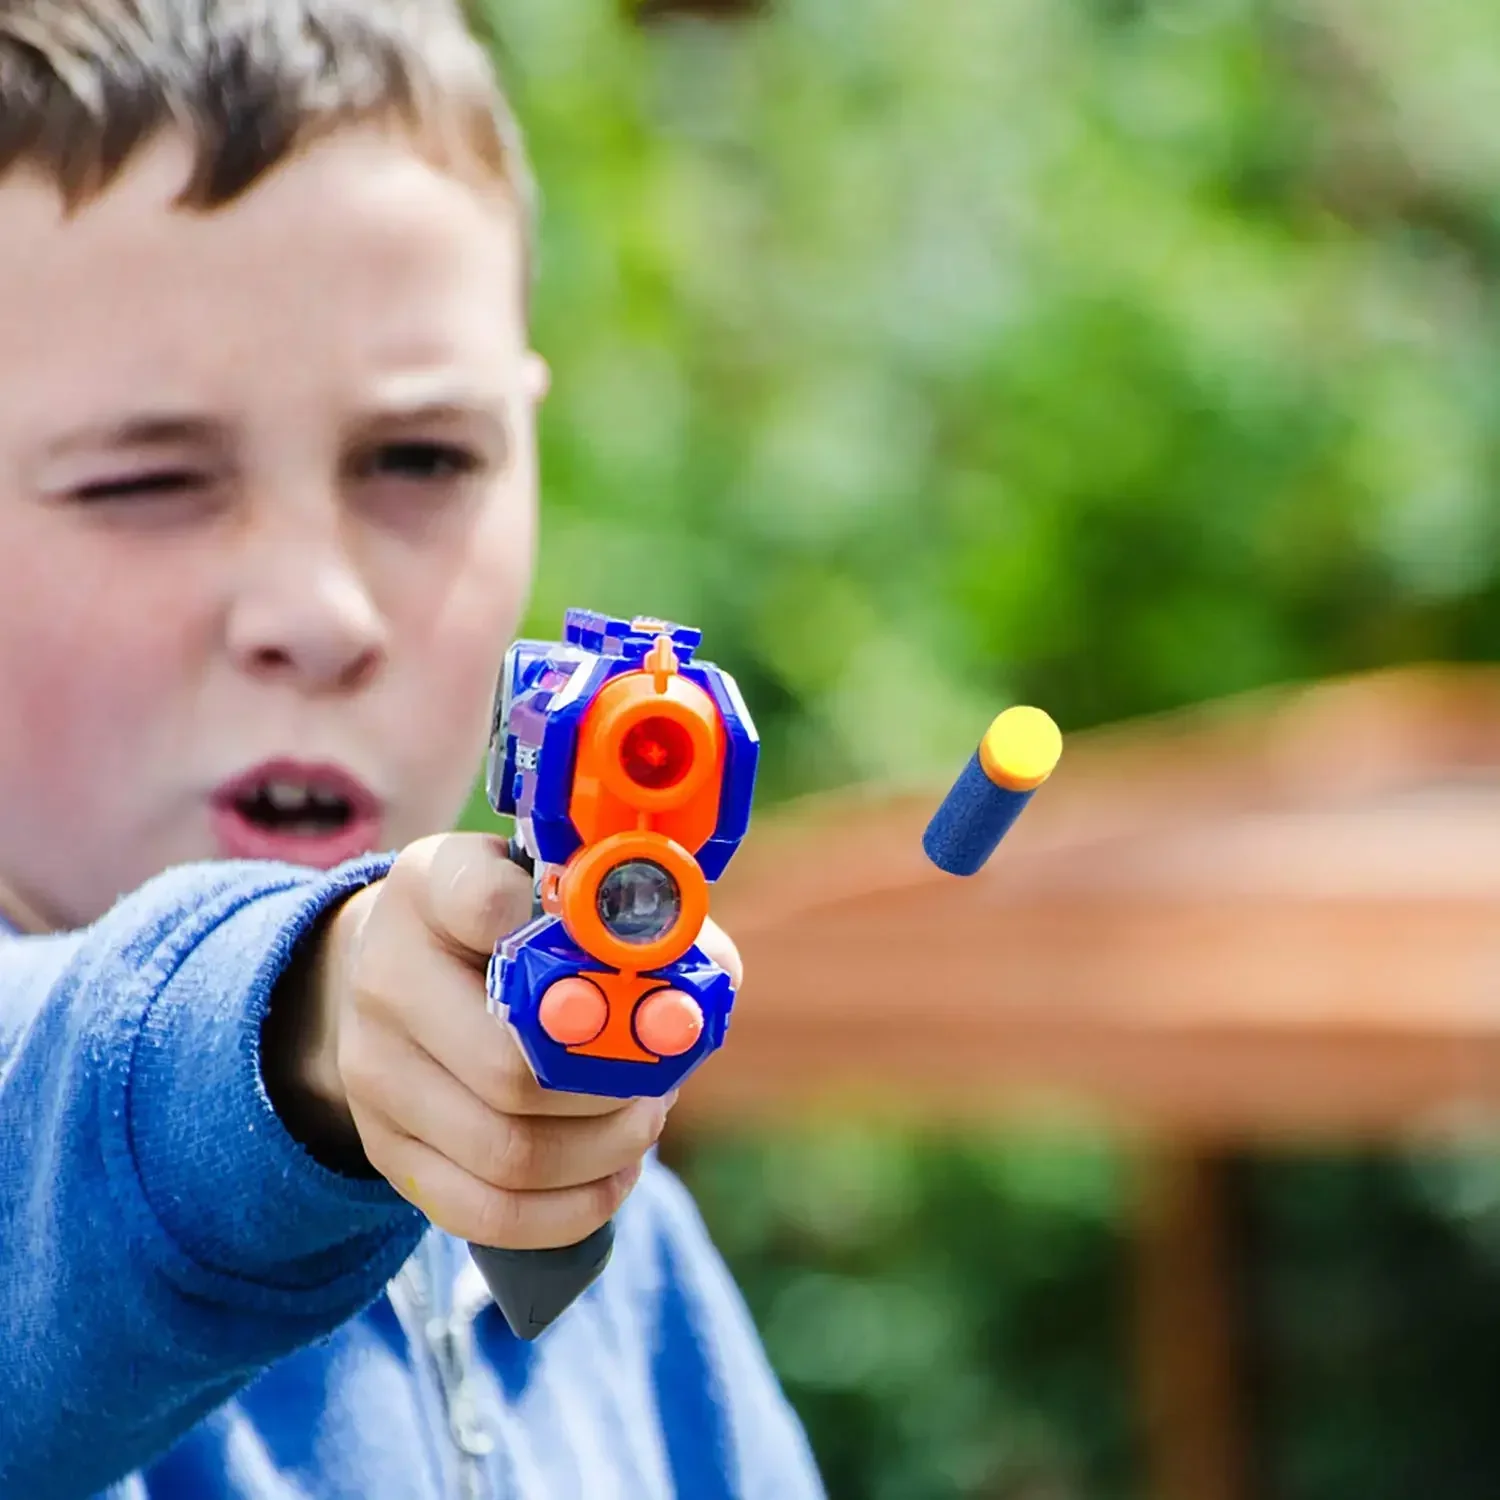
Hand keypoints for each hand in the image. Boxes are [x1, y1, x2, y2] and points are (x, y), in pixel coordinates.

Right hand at [275, 832, 740, 1250]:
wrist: (397, 964)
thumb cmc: (506, 920)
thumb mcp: (552, 883)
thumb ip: (633, 919)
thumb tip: (702, 993)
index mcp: (432, 886)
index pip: (487, 905)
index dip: (572, 936)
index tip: (628, 953)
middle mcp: (387, 976)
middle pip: (513, 1068)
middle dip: (614, 1085)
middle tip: (660, 1075)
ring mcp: (374, 1072)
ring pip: (509, 1153)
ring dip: (606, 1148)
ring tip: (643, 1117)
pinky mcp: (387, 1148)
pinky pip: (488, 1212)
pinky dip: (572, 1207)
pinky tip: (611, 1172)